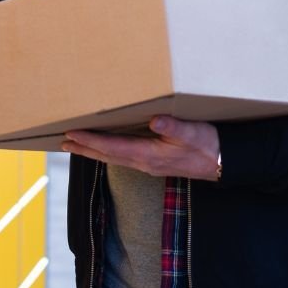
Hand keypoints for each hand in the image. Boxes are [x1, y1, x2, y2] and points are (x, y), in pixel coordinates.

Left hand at [61, 116, 220, 180]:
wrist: (223, 163)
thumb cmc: (209, 146)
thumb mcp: (193, 133)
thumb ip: (174, 128)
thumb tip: (155, 122)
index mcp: (150, 155)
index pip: (113, 148)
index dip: (91, 140)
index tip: (72, 134)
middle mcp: (145, 163)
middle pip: (107, 156)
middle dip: (85, 148)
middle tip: (64, 142)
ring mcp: (149, 165)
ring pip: (113, 158)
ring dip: (94, 151)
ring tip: (76, 145)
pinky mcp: (154, 163)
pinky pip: (123, 158)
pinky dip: (108, 152)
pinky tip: (106, 148)